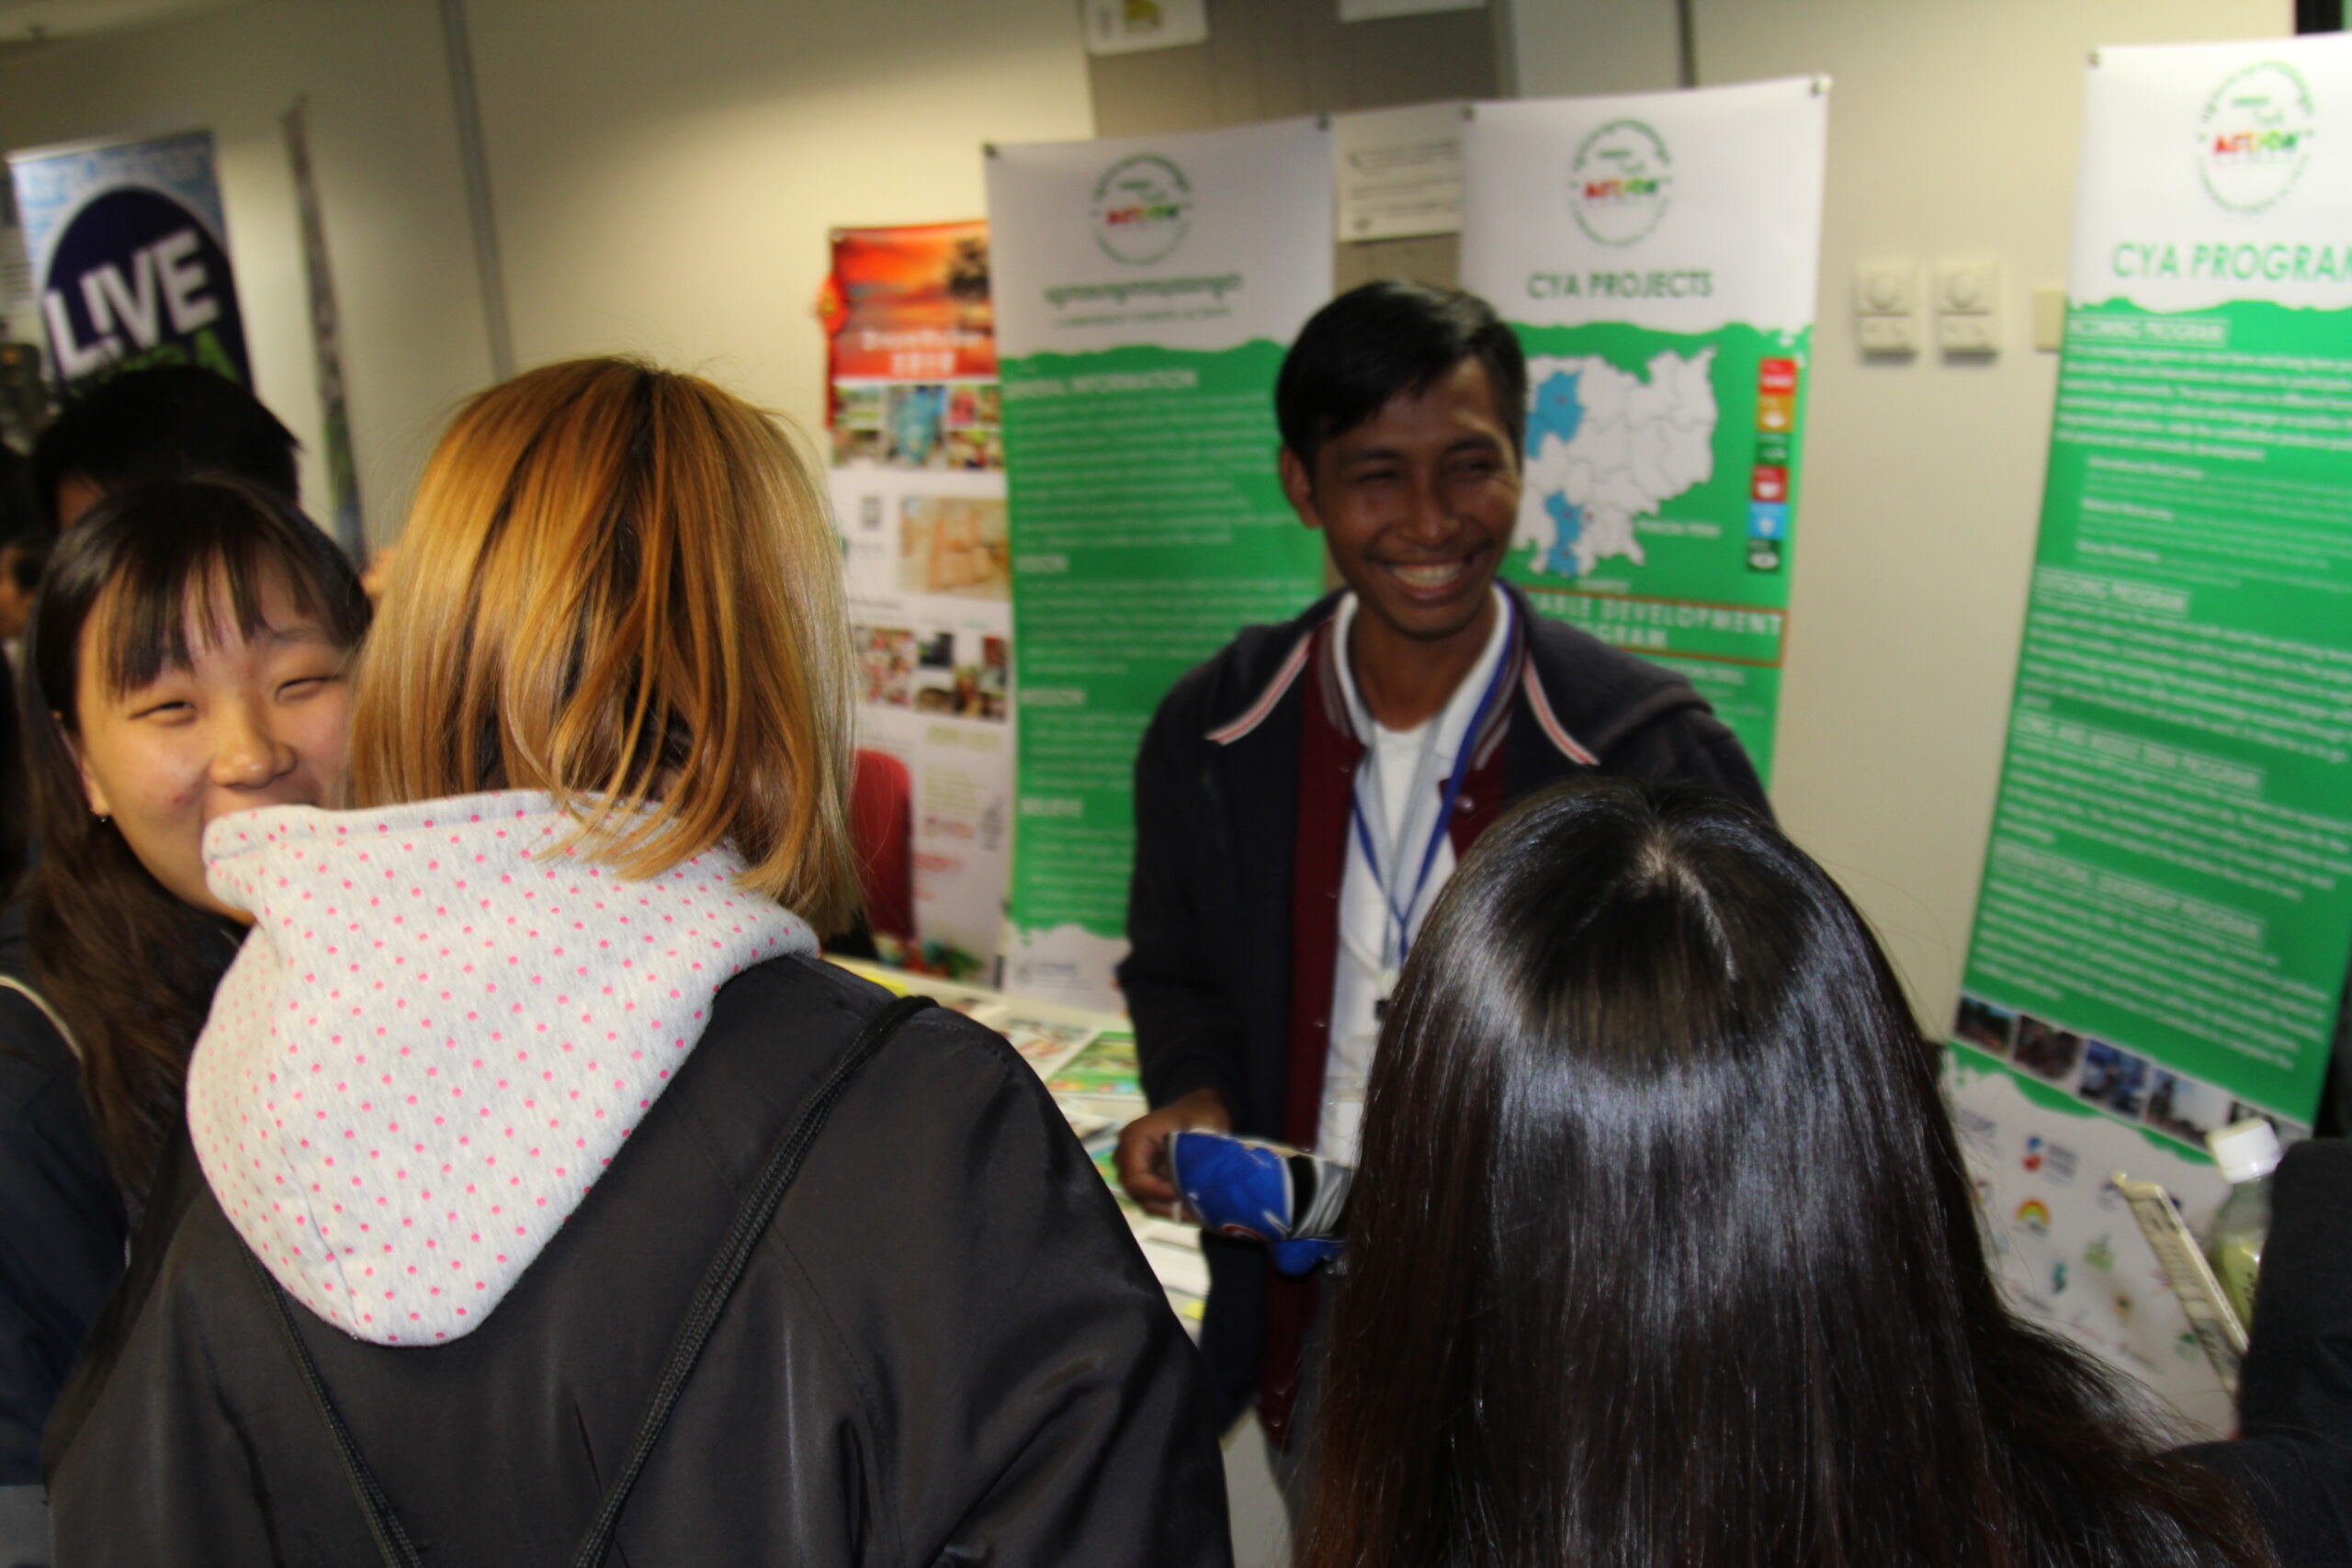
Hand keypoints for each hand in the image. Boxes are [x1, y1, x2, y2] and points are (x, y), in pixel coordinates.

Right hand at [1115, 1087, 1231, 1218]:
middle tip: (1193, 1209)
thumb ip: (1190, 1157)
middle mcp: (1127, 1153)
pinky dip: (1170, 1206)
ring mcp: (1133, 1166)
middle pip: (1137, 1192)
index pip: (1135, 1179)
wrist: (1200, 1110)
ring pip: (1144, 1199)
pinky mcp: (1143, 1176)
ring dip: (1168, 1208)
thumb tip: (1188, 1187)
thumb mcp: (1200, 1130)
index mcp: (1135, 1138)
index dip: (1158, 1193)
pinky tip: (1191, 1207)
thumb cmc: (1200, 1116)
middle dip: (1165, 1204)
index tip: (1183, 1195)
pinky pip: (1151, 1198)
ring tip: (1195, 1211)